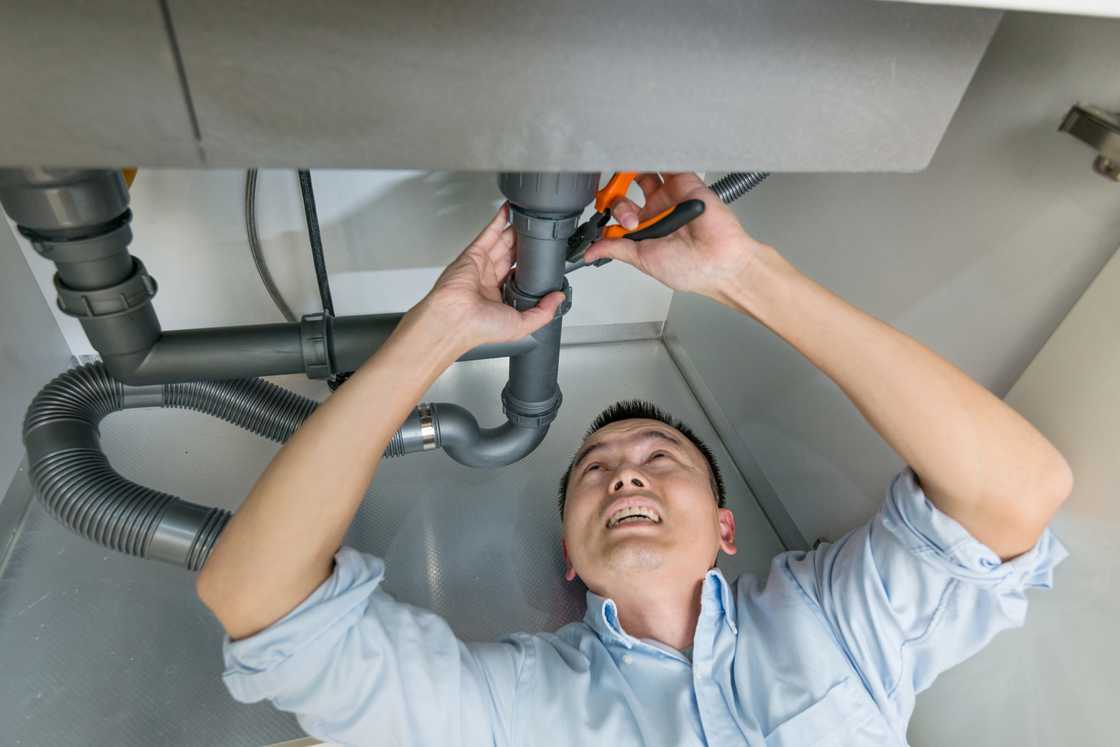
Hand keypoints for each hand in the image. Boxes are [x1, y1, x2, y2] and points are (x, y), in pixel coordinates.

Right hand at [412, 203, 564, 352]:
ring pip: (502, 242)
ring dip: (514, 230)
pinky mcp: (473, 254)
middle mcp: (490, 281)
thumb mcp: (522, 326)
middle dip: (524, 244)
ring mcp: (481, 266)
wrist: (455, 319)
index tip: (543, 258)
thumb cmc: (479, 328)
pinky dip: (499, 221)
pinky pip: (489, 234)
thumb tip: (558, 299)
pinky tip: (509, 212)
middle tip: (538, 233)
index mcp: (500, 298)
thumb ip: (543, 313)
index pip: (519, 275)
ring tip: (528, 218)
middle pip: (512, 255)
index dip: (531, 265)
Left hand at [583, 172, 768, 300]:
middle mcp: (656, 213)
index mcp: (645, 233)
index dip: (608, 214)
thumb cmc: (691, 269)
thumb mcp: (643, 260)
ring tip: (625, 177)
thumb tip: (592, 252)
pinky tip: (643, 162)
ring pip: (642, 175)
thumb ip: (617, 250)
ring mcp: (670, 197)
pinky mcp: (685, 183)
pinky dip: (653, 160)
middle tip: (622, 208)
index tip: (602, 218)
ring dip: (630, 173)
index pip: (618, 216)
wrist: (719, 261)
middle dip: (617, 197)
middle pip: (625, 193)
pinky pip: (666, 165)